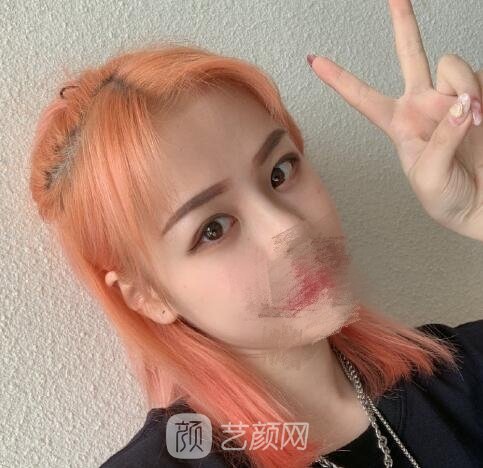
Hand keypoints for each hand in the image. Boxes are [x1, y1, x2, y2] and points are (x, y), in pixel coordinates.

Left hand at [307, 0, 482, 242]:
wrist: (480, 206)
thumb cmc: (446, 199)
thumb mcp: (427, 175)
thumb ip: (441, 137)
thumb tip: (464, 103)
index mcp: (397, 123)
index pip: (362, 96)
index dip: (339, 79)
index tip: (314, 60)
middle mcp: (423, 104)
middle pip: (411, 54)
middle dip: (404, 23)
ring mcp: (452, 99)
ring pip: (454, 65)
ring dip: (464, 86)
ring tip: (474, 118)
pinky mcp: (481, 98)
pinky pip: (481, 80)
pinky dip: (481, 95)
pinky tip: (482, 116)